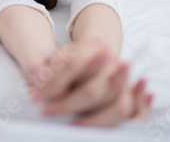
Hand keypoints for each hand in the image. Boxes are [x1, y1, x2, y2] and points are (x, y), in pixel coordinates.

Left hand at [24, 38, 152, 126]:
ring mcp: (126, 80)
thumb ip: (44, 66)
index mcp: (96, 46)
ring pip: (114, 105)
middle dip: (66, 105)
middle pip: (93, 90)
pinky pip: (134, 113)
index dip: (53, 83)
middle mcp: (115, 61)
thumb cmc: (71, 58)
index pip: (73, 65)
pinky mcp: (132, 95)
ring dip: (90, 120)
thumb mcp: (56, 55)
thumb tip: (37, 81)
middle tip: (47, 111)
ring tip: (70, 124)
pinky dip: (119, 120)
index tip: (36, 95)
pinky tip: (91, 124)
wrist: (97, 55)